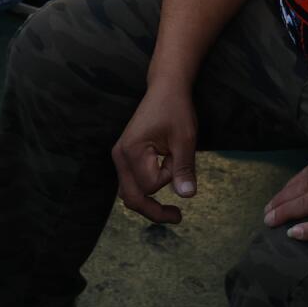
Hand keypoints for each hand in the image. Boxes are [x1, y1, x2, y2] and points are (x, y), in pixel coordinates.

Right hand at [112, 81, 198, 223]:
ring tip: (173, 207)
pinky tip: (164, 183)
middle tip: (178, 218)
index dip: (170, 177)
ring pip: (130, 193)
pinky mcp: (126, 156)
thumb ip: (184, 168)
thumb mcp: (185, 138)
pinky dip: (148, 187)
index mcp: (131, 151)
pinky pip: (133, 182)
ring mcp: (120, 157)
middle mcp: (119, 156)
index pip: (149, 185)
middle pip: (131, 198)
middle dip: (154, 211)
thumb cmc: (176, 109)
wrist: (166, 88)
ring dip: (151, 199)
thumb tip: (187, 196)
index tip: (179, 156)